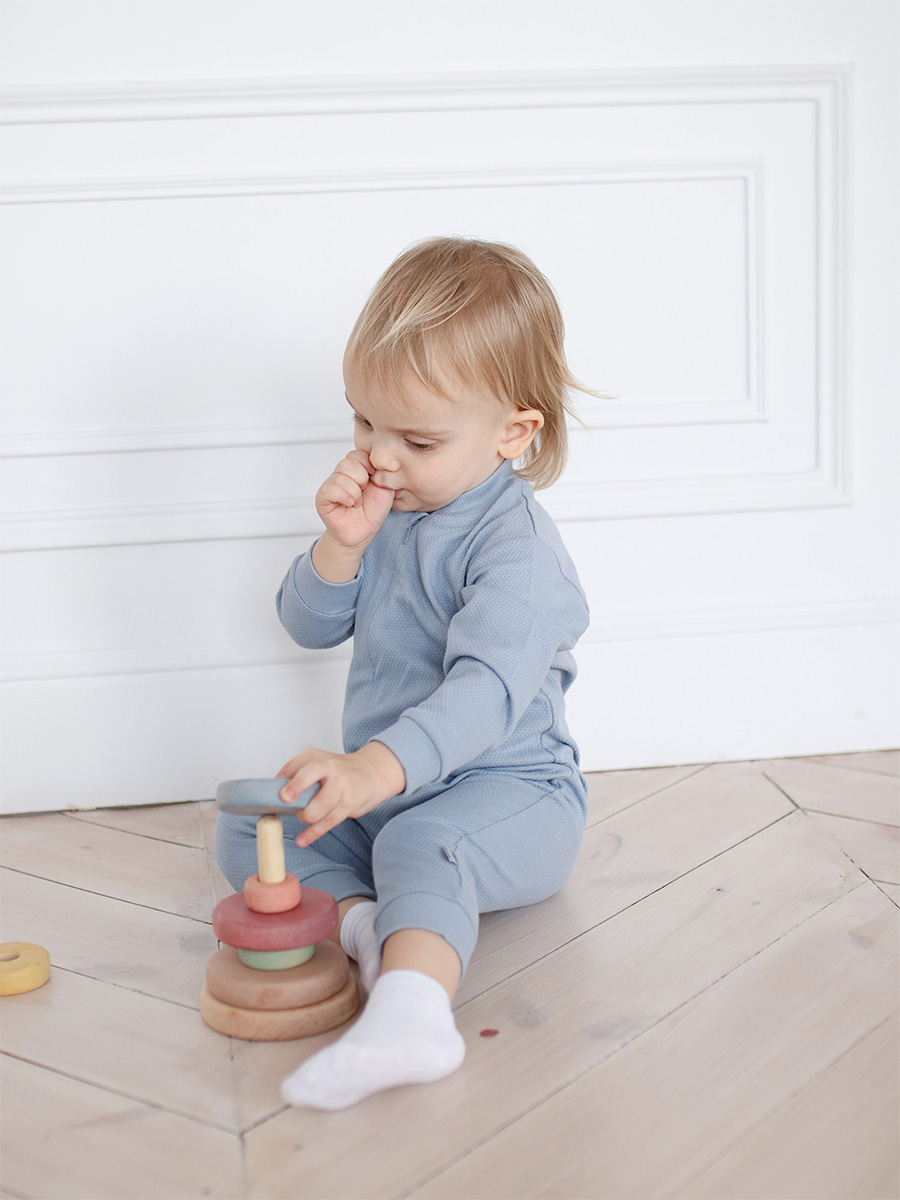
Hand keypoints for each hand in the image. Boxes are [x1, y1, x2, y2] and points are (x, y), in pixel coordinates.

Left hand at [276, 741, 405, 846]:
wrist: (371, 772)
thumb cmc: (339, 768)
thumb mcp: (317, 758)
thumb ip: (293, 769)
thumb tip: (272, 785)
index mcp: (323, 761)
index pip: (309, 770)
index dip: (296, 784)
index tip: (284, 797)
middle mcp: (335, 775)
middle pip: (321, 797)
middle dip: (306, 810)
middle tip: (295, 810)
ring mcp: (344, 791)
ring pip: (325, 812)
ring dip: (309, 819)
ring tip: (303, 819)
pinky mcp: (349, 806)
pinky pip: (330, 823)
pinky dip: (314, 833)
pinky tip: (303, 840)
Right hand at [315, 450, 394, 551]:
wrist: (362, 533)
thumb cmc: (372, 512)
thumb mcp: (385, 490)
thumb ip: (385, 474)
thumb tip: (386, 460)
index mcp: (356, 469)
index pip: (357, 454)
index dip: (368, 464)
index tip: (373, 477)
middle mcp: (341, 475)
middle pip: (348, 462)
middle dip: (361, 478)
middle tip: (364, 492)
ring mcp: (330, 485)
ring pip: (340, 476)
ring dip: (354, 491)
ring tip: (357, 503)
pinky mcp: (322, 497)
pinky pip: (330, 488)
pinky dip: (344, 496)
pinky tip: (350, 504)